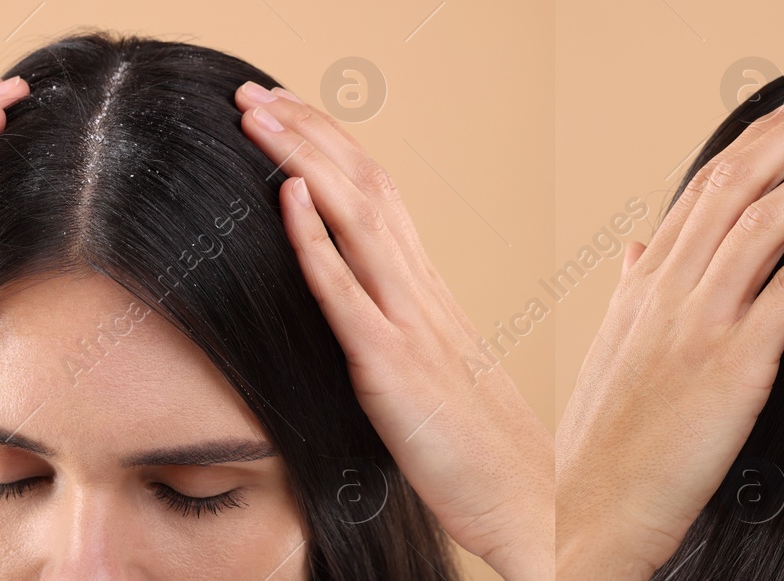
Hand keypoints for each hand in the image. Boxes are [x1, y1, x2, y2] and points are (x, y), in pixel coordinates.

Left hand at [233, 82, 552, 579]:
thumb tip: (392, 319)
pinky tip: (287, 197)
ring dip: (301, 158)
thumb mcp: (447, 378)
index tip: (290, 114)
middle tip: (254, 90)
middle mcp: (422, 294)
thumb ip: (418, 335)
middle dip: (306, 130)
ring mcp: (409, 325)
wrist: (528, 504)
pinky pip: (347, 292)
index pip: (381, 195)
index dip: (333, 147)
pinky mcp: (391, 368)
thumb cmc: (486, 453)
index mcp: (430, 294)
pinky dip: (315, 239)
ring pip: (355, 217)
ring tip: (256, 115)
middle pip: (365, 185)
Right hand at [555, 95, 783, 577]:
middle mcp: (668, 292)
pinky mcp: (733, 366)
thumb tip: (639, 250)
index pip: (702, 191)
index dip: (754, 146)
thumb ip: (630, 294)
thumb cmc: (605, 445)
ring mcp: (698, 325)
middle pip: (736, 189)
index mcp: (643, 286)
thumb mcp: (609, 354)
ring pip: (763, 223)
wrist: (592, 511)